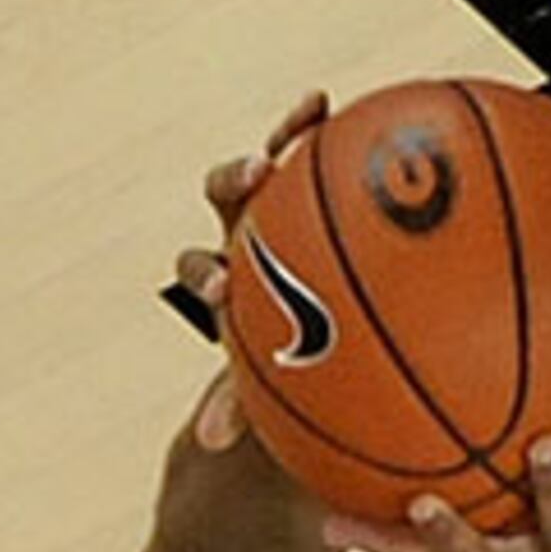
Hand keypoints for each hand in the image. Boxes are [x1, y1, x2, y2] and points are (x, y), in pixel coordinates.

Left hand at [173, 91, 333, 452]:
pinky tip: (332, 103)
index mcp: (237, 278)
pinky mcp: (323, 182)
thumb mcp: (277, 385)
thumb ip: (246, 401)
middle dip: (235, 181)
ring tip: (309, 118)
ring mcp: (288, 204)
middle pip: (228, 197)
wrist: (347, 331)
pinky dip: (320, 127)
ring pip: (277, 161)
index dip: (207, 276)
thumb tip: (205, 447)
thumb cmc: (306, 367)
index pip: (203, 269)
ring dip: (285, 139)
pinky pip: (328, 151)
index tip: (224, 291)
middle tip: (256, 178)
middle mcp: (253, 231)